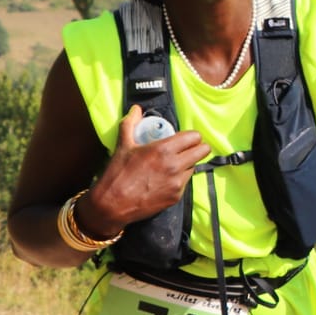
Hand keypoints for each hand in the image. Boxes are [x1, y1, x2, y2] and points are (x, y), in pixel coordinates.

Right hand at [80, 105, 209, 233]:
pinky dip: (180, 179)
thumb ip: (130, 124)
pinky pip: (186, 183)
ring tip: (173, 164)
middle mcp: (175, 165)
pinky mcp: (177, 197)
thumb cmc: (117, 174)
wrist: (112, 205)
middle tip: (186, 149)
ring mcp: (177, 183)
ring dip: (188, 164)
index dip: (191, 136)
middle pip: (203, 151)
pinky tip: (166, 179)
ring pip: (194, 167)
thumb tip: (136, 109)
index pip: (194, 137)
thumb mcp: (123, 145)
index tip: (185, 138)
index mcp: (163, 149)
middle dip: (197, 148)